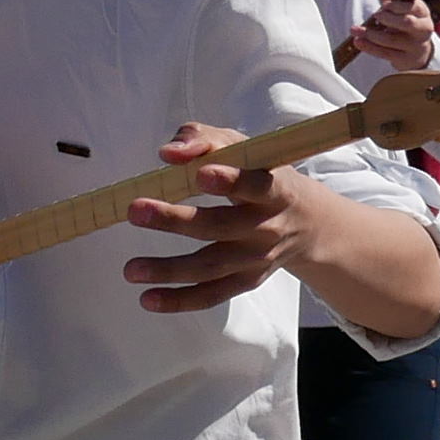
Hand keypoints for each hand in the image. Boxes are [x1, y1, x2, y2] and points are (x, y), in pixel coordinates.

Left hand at [119, 122, 307, 312]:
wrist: (308, 223)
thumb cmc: (262, 173)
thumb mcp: (243, 147)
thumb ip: (204, 140)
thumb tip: (168, 154)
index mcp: (275, 188)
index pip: (256, 185)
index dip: (231, 181)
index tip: (201, 175)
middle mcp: (269, 227)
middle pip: (221, 227)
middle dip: (176, 220)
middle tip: (134, 211)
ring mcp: (257, 258)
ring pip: (211, 266)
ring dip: (169, 269)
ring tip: (131, 270)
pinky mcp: (247, 280)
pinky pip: (213, 295)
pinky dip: (180, 300)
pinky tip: (147, 299)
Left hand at [350, 0, 437, 65]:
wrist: (417, 49)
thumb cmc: (402, 17)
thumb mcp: (397, 1)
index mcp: (421, 10)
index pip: (412, 6)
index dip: (397, 6)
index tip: (383, 5)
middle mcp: (422, 28)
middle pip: (407, 23)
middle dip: (388, 19)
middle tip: (376, 16)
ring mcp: (415, 45)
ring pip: (392, 39)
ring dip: (372, 34)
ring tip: (355, 30)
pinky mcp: (406, 59)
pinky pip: (386, 54)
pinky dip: (370, 47)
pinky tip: (358, 42)